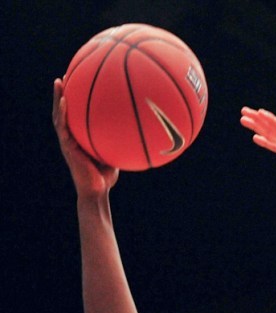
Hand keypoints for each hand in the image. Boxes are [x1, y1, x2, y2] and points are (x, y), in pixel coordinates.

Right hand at [52, 78, 118, 195]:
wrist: (96, 191)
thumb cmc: (106, 177)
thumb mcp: (114, 155)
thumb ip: (118, 143)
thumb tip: (135, 130)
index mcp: (80, 138)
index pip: (76, 115)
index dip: (76, 100)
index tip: (79, 83)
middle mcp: (71, 137)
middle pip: (65, 111)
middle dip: (64, 93)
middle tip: (66, 75)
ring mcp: (67, 141)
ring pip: (59, 115)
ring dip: (58, 98)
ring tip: (59, 82)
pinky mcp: (67, 147)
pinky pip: (62, 127)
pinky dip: (62, 113)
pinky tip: (64, 102)